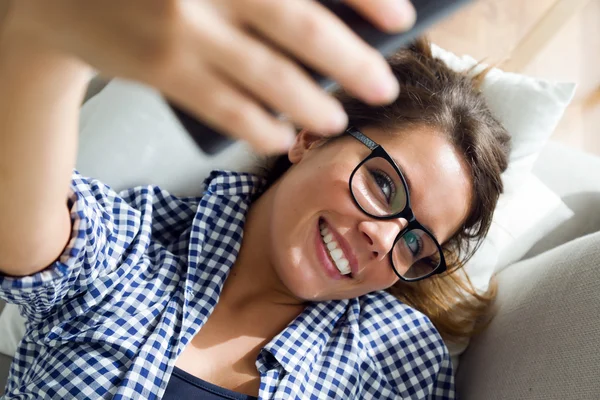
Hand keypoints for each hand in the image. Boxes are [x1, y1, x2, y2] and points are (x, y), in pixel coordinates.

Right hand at [9, 0, 415, 152]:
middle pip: (306, 33)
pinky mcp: (166, 74)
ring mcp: (187, 33)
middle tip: (383, 87)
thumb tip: (331, 19)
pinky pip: (230, 112)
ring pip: (271, 81)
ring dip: (315, 107)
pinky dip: (264, 129)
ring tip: (335, 120)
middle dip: (356, 66)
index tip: (402, 21)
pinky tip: (283, 136)